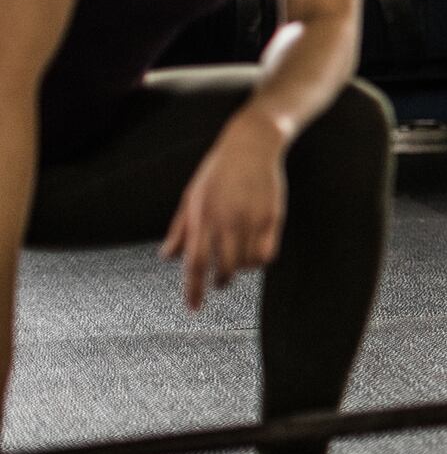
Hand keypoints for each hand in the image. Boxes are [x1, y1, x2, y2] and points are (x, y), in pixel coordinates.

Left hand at [159, 110, 287, 311]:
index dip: (193, 289)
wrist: (251, 145)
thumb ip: (180, 229)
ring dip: (241, 269)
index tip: (194, 308)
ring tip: (238, 261)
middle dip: (222, 281)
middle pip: (224, 268)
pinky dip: (260, 260)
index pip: (194, 262)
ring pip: (247, 264)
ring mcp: (251, 219)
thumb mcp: (191, 197)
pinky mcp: (272, 217)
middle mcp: (226, 220)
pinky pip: (267, 253)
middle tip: (221, 281)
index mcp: (202, 216)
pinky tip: (255, 254)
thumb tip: (167, 257)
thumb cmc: (218, 171)